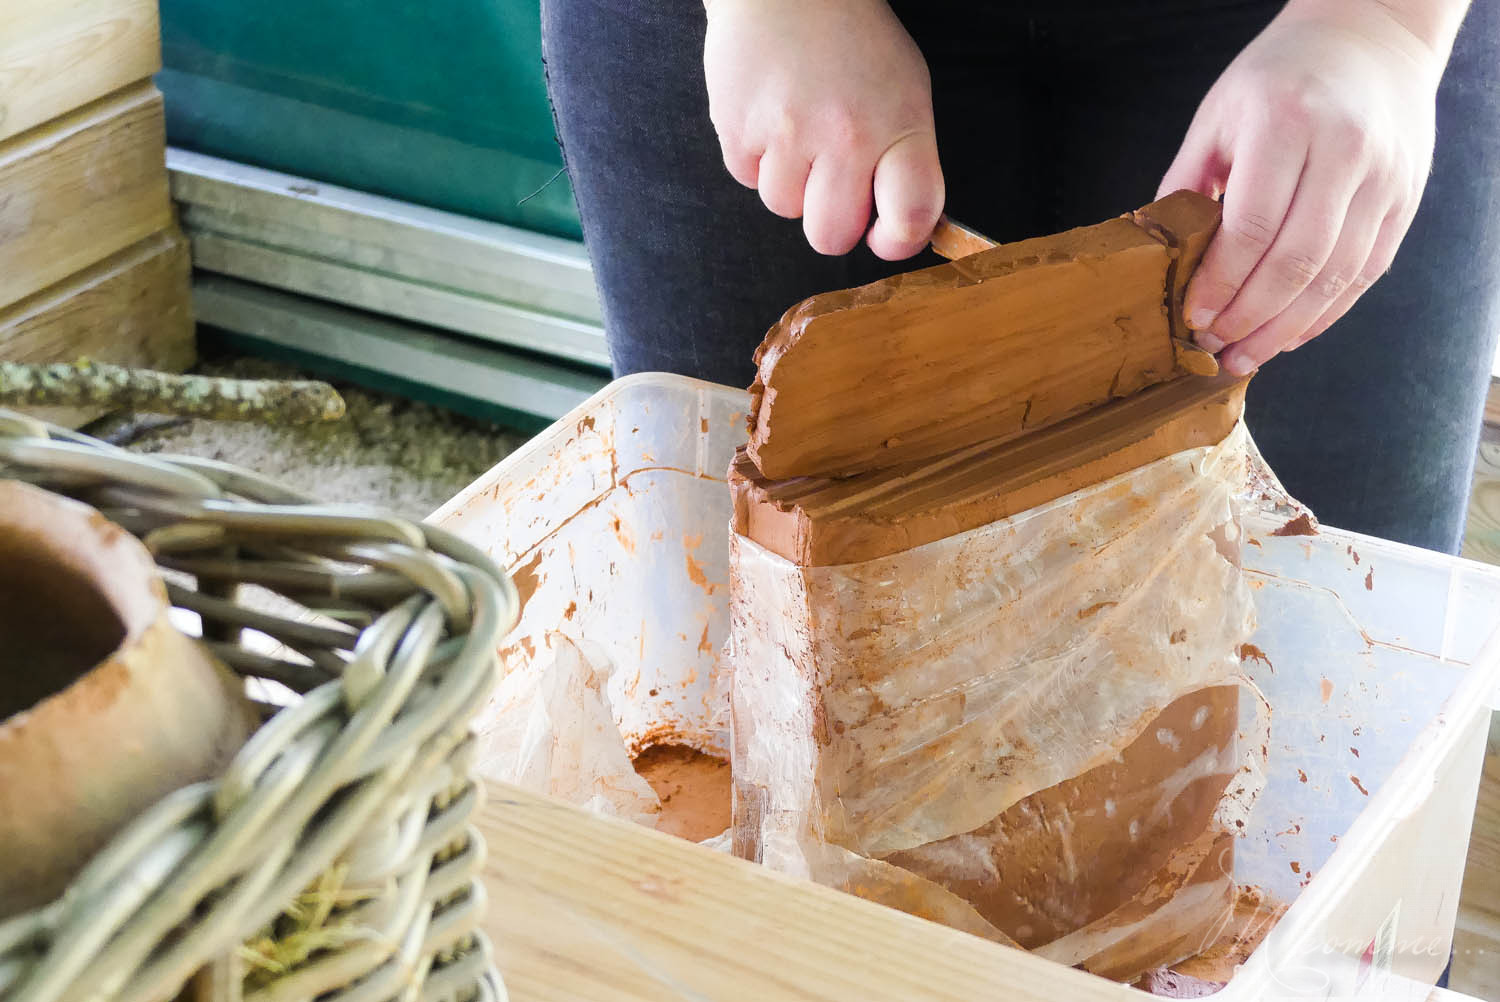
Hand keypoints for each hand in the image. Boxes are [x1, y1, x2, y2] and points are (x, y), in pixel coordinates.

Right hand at [703, 0, 943, 259]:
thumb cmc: (853, 42)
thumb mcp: (904, 91)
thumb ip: (903, 158)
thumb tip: (892, 225)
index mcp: (900, 125)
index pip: (909, 217)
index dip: (897, 241)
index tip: (885, 234)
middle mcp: (845, 134)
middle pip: (830, 236)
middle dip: (830, 222)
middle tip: (832, 187)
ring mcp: (786, 132)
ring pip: (782, 208)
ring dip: (790, 183)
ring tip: (798, 131)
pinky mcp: (737, 126)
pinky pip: (746, 178)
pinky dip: (756, 158)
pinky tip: (770, 118)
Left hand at [1158, 0, 1446, 374]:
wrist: (1371, 37)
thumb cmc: (1280, 76)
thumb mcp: (1218, 114)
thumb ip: (1186, 182)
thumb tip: (1155, 255)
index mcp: (1286, 124)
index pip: (1251, 227)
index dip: (1220, 283)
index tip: (1192, 316)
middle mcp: (1344, 151)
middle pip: (1295, 261)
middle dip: (1249, 317)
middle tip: (1213, 346)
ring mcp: (1384, 178)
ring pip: (1335, 276)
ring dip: (1285, 329)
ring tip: (1245, 356)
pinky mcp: (1405, 199)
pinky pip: (1365, 273)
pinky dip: (1325, 313)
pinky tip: (1289, 335)